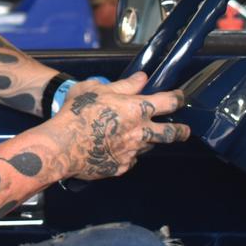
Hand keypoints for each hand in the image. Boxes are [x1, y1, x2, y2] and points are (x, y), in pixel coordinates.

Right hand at [51, 72, 188, 180]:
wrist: (61, 146)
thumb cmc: (76, 113)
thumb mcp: (96, 89)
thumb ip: (123, 85)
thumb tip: (141, 78)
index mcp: (136, 108)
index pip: (169, 102)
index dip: (178, 98)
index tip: (180, 97)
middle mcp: (140, 132)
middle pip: (171, 133)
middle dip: (181, 131)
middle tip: (184, 130)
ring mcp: (132, 152)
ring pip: (148, 146)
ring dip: (146, 141)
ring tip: (134, 137)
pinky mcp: (121, 167)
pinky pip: (130, 159)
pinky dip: (126, 154)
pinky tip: (113, 149)